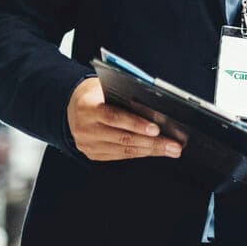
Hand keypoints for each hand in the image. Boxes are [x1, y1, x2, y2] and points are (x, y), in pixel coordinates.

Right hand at [67, 78, 183, 160]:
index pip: (115, 117)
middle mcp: (85, 129)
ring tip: (171, 150)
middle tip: (174, 145)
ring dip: (151, 151)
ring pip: (124, 150)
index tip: (156, 129)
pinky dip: (140, 153)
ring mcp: (88, 144)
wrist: (72, 106)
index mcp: (88, 108)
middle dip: (153, 143)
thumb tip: (155, 110)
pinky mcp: (93, 154)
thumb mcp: (107, 89)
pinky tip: (155, 152)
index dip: (137, 124)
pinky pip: (120, 156)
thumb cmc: (96, 94)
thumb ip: (125, 97)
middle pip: (124, 138)